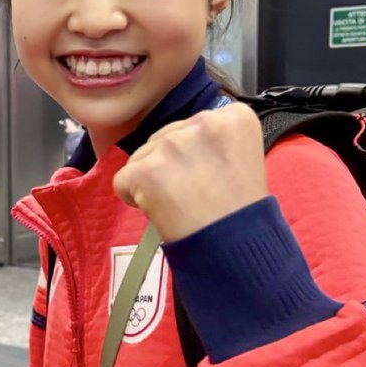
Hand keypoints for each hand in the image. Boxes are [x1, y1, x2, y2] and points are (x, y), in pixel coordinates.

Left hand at [113, 103, 267, 241]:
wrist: (236, 249)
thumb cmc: (241, 213)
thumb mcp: (242, 160)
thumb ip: (213, 143)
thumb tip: (178, 145)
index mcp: (235, 117)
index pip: (194, 125)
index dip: (194, 155)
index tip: (209, 177)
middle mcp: (205, 122)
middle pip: (165, 138)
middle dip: (170, 165)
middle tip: (192, 195)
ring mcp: (173, 145)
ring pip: (142, 157)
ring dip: (152, 181)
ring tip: (181, 205)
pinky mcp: (147, 170)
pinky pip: (123, 180)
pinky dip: (134, 198)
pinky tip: (161, 211)